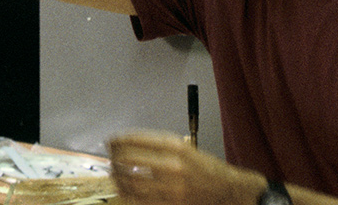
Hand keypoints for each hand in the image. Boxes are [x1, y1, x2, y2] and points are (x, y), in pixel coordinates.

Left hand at [107, 130, 261, 204]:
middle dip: (113, 157)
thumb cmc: (206, 168)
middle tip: (109, 157)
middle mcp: (172, 164)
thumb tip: (128, 144)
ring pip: (132, 181)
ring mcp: (172, 186)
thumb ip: (158, 145)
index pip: (135, 139)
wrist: (228, 190)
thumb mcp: (185, 147)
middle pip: (129, 159)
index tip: (110, 140)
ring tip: (113, 173)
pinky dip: (128, 194)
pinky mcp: (172, 203)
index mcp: (175, 146)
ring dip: (117, 177)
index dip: (117, 140)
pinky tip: (124, 189)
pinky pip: (141, 199)